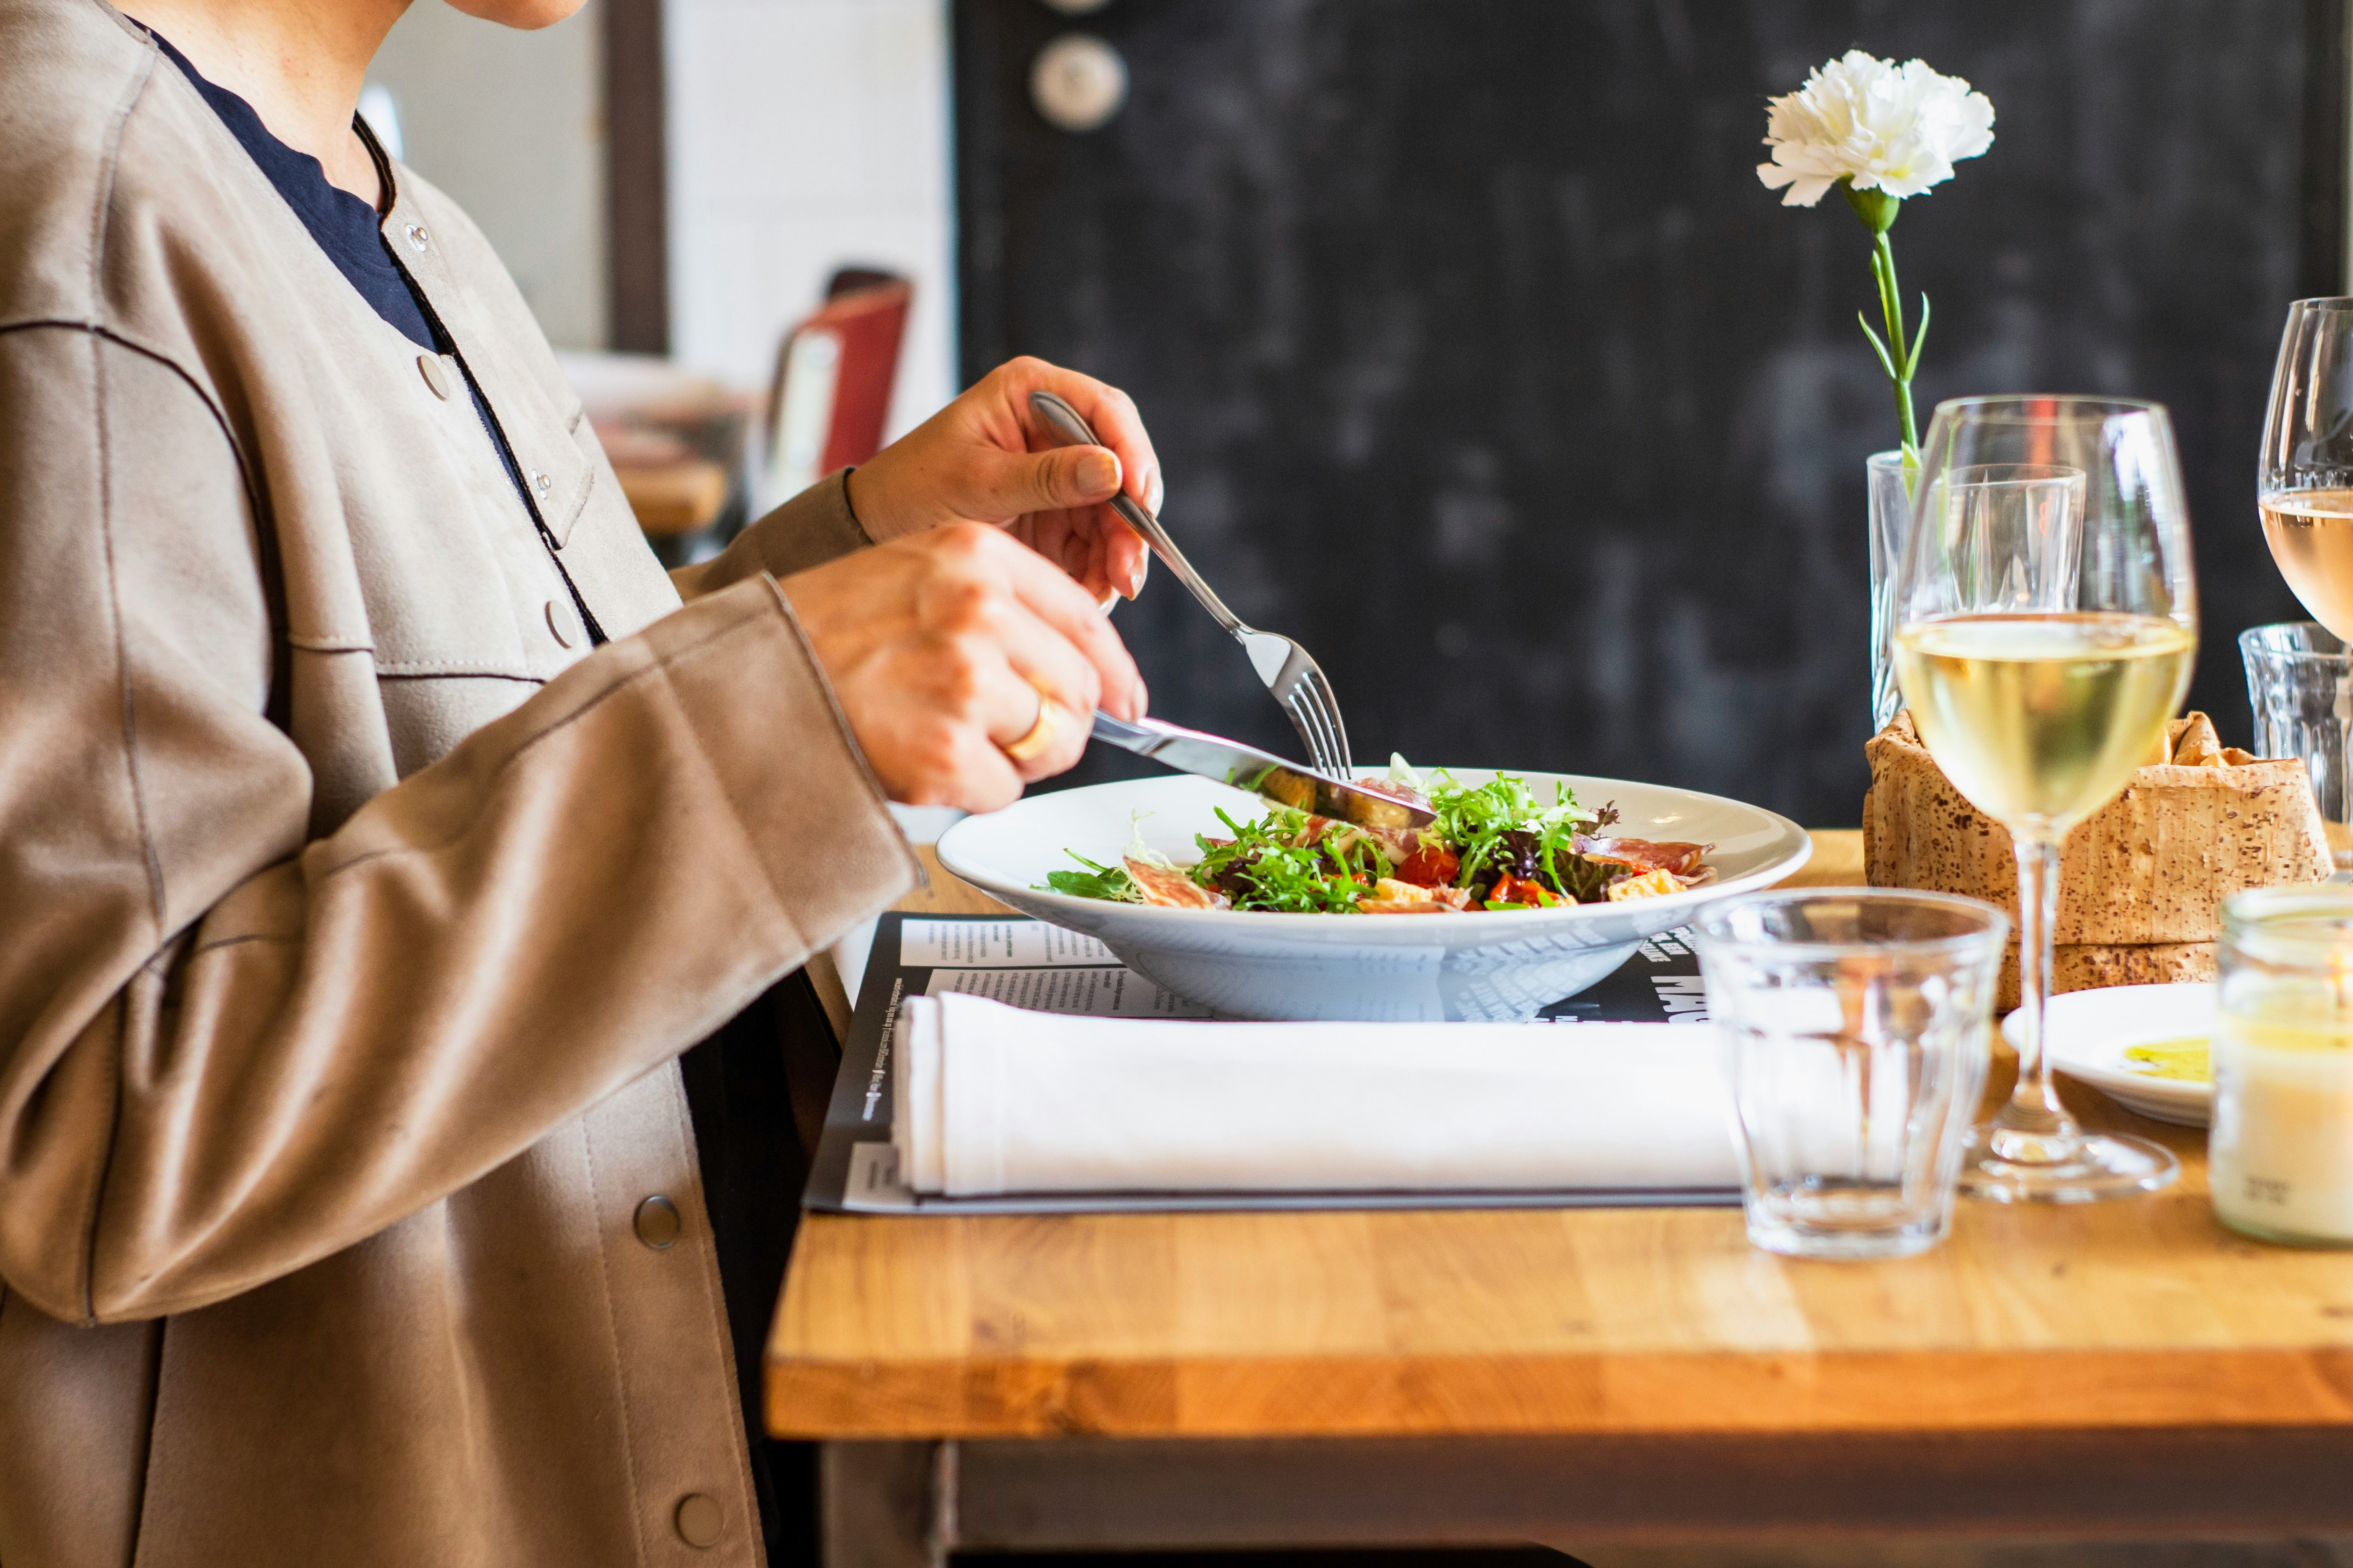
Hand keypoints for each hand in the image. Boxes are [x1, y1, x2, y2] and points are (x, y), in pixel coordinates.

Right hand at [780, 524, 1146, 810]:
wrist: (744, 679)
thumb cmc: (823, 631)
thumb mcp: (912, 572)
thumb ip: (995, 601)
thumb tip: (1082, 665)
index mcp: (976, 556)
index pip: (1086, 619)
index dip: (1116, 672)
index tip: (1129, 702)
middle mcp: (979, 611)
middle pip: (1080, 690)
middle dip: (1061, 724)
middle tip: (1015, 735)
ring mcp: (964, 682)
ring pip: (1050, 743)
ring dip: (1013, 758)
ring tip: (948, 739)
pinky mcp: (946, 752)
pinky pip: (1005, 790)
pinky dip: (974, 790)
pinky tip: (923, 763)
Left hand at [844, 357, 1159, 602]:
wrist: (878, 527)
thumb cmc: (914, 486)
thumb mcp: (978, 481)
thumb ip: (1047, 478)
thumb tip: (1114, 472)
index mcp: (1031, 392)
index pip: (1104, 411)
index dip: (1132, 451)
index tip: (1141, 496)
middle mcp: (1053, 427)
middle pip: (1119, 467)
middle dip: (1128, 521)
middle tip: (1129, 570)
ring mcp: (1058, 472)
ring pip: (1112, 511)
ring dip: (1117, 553)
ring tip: (1109, 592)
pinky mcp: (1055, 513)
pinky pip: (1093, 541)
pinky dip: (1097, 569)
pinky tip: (1092, 593)